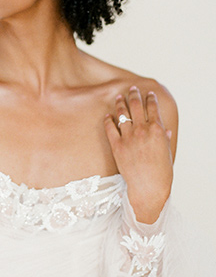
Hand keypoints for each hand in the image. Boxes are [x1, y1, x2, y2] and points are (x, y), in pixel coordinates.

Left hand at [104, 86, 172, 223]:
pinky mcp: (117, 145)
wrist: (148, 187)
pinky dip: (108, 120)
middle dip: (135, 95)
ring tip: (119, 97)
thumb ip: (165, 139)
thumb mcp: (167, 153)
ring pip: (123, 113)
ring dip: (120, 103)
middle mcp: (142, 130)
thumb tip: (166, 131)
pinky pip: (110, 128)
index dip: (150, 98)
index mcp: (157, 130)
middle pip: (137, 106)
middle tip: (132, 89)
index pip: (153, 107)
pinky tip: (107, 115)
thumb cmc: (161, 172)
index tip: (148, 93)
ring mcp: (129, 137)